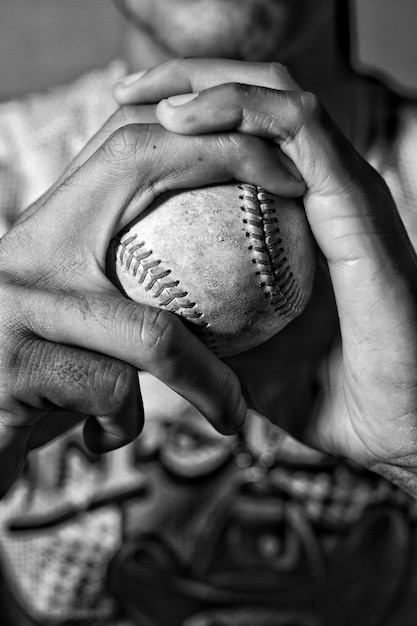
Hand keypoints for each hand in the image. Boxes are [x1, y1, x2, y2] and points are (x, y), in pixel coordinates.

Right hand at [0, 104, 306, 495]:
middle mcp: (24, 248)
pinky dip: (127, 425)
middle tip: (299, 191)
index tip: (271, 153)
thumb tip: (206, 278)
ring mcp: (14, 303)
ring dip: (206, 380)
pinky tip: (100, 437)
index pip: (126, 141)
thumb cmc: (29, 388)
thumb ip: (121, 292)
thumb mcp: (72, 327)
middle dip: (231, 157)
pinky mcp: (12, 365)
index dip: (203, 126)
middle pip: (134, 160)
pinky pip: (114, 390)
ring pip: (151, 328)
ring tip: (228, 412)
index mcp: (45, 230)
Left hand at [115, 59, 416, 492]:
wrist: (384, 422)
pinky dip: (243, 112)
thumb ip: (198, 325)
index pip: (243, 137)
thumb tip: (142, 314)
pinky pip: (301, 128)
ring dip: (208, 83)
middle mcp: (325, 191)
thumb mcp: (235, 352)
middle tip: (127, 89)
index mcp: (300, 216)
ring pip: (278, 96)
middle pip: (256, 98)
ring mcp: (344, 190)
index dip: (186, 114)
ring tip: (152, 99)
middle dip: (187, 78)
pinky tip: (188, 121)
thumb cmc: (315, 393)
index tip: (124, 121)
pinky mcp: (358, 198)